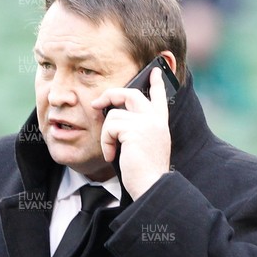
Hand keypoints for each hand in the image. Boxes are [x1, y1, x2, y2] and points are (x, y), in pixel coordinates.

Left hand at [91, 67, 171, 199]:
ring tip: (112, 151)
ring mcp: (147, 123)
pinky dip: (106, 142)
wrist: (151, 186)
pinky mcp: (135, 130)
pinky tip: (112, 155)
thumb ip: (137, 130)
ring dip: (106, 135)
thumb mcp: (144, 146)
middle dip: (111, 95)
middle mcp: (156, 120)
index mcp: (160, 124)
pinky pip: (110, 127)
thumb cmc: (144, 173)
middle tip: (97, 103)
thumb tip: (116, 115)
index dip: (156, 83)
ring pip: (114, 115)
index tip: (154, 71)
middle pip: (131, 94)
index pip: (159, 97)